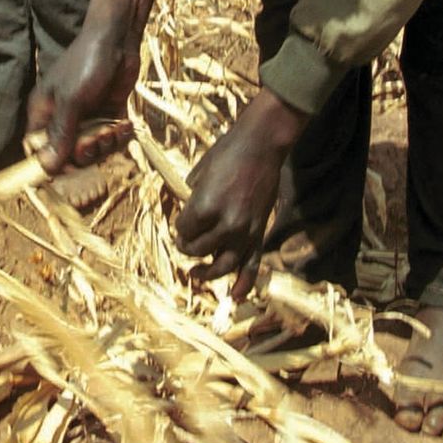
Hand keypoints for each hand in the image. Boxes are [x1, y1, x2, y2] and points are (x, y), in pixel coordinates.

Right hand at [28, 0, 159, 171]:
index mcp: (42, 112)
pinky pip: (108, 140)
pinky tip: (125, 125)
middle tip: (96, 138)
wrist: (117, 40)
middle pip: (67, 156)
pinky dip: (118, 137)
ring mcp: (85, 118)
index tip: (69, 166)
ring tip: (113, 129)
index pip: (37, 150)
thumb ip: (61, 134)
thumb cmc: (87, 64)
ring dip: (104, 145)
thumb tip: (47, 168)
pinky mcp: (106, 116)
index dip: (50, 162)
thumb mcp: (71, 101)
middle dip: (84, 153)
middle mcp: (61, 118)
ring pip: (91, 151)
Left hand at [176, 88, 308, 299]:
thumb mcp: (201, 171)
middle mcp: (225, 223)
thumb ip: (194, 194)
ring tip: (196, 274)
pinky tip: (235, 297)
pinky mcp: (259, 232)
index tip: (180, 223)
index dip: (180, 228)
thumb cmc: (228, 151)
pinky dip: (244, 284)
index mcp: (205, 206)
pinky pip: (252, 264)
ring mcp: (245, 231)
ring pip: (223, 264)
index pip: (184, 230)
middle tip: (184, 244)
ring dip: (207, 273)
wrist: (262, 145)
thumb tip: (189, 209)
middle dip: (188, 248)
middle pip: (200, 248)